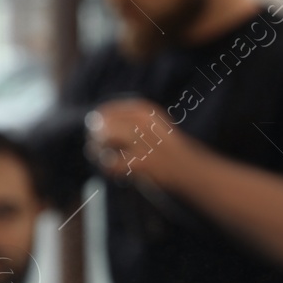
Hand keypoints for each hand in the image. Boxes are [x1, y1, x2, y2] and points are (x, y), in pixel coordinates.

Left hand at [86, 98, 200, 189]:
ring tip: (102, 159)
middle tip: (98, 150)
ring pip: (104, 138)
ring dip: (97, 150)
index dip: (97, 124)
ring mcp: (143, 142)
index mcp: (143, 110)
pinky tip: (114, 172)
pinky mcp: (143, 163)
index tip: (99, 136)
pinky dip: (109, 168)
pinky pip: (112, 163)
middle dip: (95, 137)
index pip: (106, 111)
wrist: (191, 170)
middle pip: (102, 123)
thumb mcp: (151, 125)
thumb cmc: (168, 150)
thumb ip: (127, 121)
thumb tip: (92, 124)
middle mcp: (143, 122)